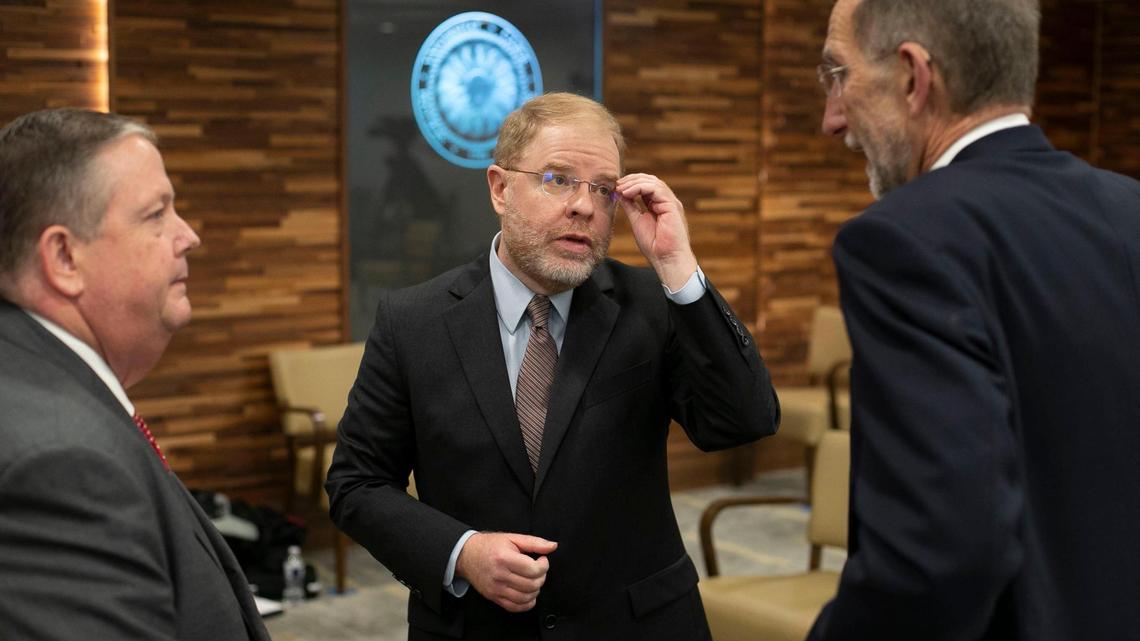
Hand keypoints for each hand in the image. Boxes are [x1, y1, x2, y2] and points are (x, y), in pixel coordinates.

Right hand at [455, 532, 556, 612]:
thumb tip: (553, 546)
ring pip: (525, 598)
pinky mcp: (494, 598)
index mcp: (504, 558)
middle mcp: (500, 575)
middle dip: (541, 577)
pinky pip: (515, 607)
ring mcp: (496, 589)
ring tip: (533, 580)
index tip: (542, 560)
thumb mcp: (512, 538)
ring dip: (536, 590)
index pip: (533, 569)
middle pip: (532, 585)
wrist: (466, 555)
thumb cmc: (489, 545)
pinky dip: (527, 603)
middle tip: (538, 569)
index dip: (544, 565)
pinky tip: (528, 593)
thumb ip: (534, 542)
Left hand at [616, 173, 697, 290]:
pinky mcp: (672, 205)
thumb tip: (620, 194)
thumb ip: (631, 207)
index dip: (631, 184)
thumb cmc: (654, 246)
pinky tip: (628, 193)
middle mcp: (666, 202)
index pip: (646, 186)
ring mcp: (671, 203)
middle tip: (617, 184)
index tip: (617, 187)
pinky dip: (640, 188)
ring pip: (653, 182)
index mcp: (659, 205)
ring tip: (621, 188)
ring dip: (634, 182)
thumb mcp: (637, 221)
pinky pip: (656, 189)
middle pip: (650, 180)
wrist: (666, 259)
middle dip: (632, 180)